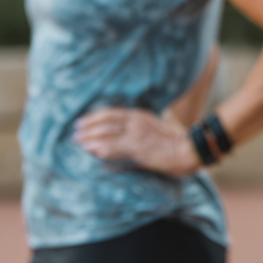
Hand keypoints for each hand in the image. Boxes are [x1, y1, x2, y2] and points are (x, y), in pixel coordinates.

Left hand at [74, 107, 200, 176]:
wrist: (187, 149)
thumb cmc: (172, 141)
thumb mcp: (153, 127)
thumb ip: (136, 127)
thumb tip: (119, 136)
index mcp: (139, 115)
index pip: (111, 112)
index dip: (94, 116)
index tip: (81, 121)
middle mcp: (136, 121)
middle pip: (106, 120)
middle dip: (88, 126)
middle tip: (75, 131)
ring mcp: (137, 134)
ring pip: (107, 133)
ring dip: (91, 138)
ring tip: (78, 141)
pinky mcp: (138, 148)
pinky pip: (115, 148)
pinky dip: (101, 148)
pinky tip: (92, 150)